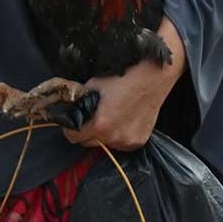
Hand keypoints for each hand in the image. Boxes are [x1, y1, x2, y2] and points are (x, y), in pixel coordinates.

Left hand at [63, 19, 185, 150]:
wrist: (152, 76)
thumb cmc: (123, 77)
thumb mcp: (94, 85)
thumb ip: (80, 101)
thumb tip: (71, 108)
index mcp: (101, 125)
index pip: (73, 137)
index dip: (70, 128)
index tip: (74, 122)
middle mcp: (114, 137)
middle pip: (89, 143)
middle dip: (87, 132)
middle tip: (93, 117)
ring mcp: (128, 141)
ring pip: (106, 144)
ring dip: (104, 135)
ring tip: (112, 117)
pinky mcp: (139, 141)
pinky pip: (121, 142)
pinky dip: (119, 135)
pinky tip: (124, 120)